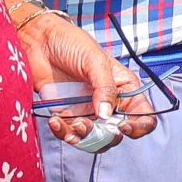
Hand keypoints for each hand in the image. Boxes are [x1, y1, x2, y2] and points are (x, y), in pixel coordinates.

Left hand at [9, 7, 159, 144]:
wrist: (38, 42)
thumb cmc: (72, 43)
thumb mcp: (94, 60)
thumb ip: (104, 88)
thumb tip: (106, 116)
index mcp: (124, 88)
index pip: (143, 115)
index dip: (139, 126)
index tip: (123, 126)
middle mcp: (109, 104)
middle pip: (117, 134)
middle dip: (105, 136)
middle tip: (90, 125)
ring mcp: (87, 111)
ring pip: (94, 140)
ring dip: (84, 138)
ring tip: (73, 124)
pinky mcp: (66, 116)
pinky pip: (69, 135)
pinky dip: (63, 133)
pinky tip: (55, 121)